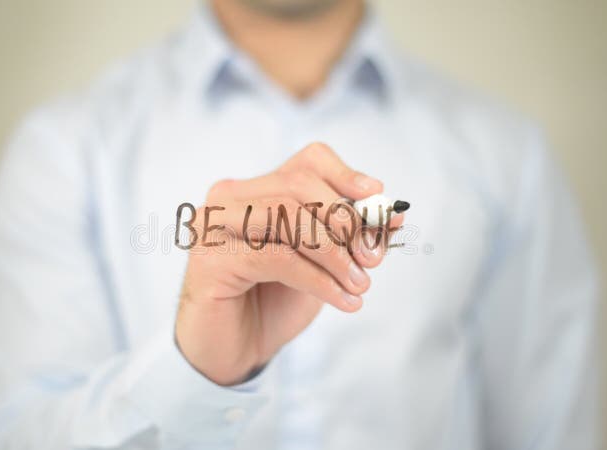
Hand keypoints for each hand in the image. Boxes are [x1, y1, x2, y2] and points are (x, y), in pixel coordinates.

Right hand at [174, 143, 403, 384]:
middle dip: (346, 221)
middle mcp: (229, 198)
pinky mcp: (211, 259)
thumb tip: (395, 215)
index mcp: (256, 190)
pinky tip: (342, 300)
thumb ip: (351, 238)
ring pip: (287, 216)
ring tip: (359, 286)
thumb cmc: (274, 303)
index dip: (346, 175)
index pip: (306, 161)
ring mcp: (214, 225)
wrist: (234, 352)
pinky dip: (319, 279)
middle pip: (298, 184)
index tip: (377, 200)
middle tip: (373, 259)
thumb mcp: (323, 265)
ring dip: (335, 253)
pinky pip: (276, 257)